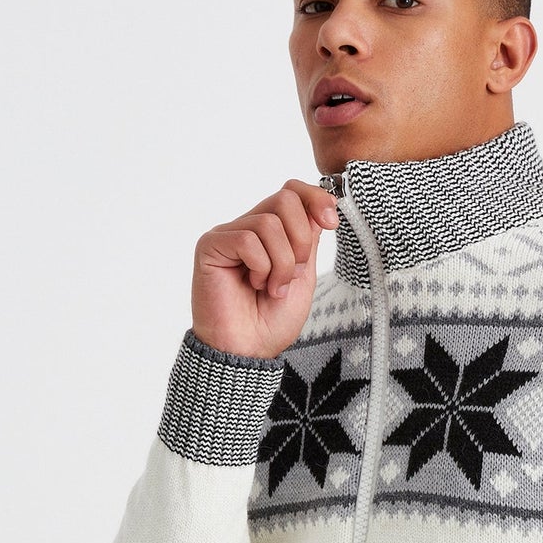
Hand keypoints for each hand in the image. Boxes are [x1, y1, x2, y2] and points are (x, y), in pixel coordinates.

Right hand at [190, 179, 339, 359]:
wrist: (247, 350)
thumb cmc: (271, 321)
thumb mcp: (304, 275)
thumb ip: (309, 239)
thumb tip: (321, 206)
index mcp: (271, 233)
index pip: (293, 191)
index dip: (316, 199)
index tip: (332, 222)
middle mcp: (249, 228)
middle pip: (285, 199)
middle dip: (301, 241)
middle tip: (292, 274)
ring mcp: (228, 235)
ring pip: (269, 223)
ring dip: (281, 263)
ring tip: (271, 288)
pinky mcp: (211, 246)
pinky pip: (248, 239)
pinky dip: (261, 267)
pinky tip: (253, 285)